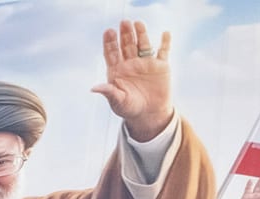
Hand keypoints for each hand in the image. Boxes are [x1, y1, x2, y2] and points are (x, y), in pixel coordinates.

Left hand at [92, 20, 173, 140]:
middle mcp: (131, 62)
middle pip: (127, 44)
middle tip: (124, 23)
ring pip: (143, 44)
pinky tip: (165, 34)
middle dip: (125, 34)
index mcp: (117, 69)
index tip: (109, 32)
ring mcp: (145, 62)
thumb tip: (94, 88)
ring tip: (138, 24)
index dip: (109, 42)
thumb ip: (109, 92)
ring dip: (141, 34)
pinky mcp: (160, 66)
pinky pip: (163, 52)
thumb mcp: (118, 102)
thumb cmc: (130, 109)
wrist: (150, 115)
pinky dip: (165, 43)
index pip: (112, 52)